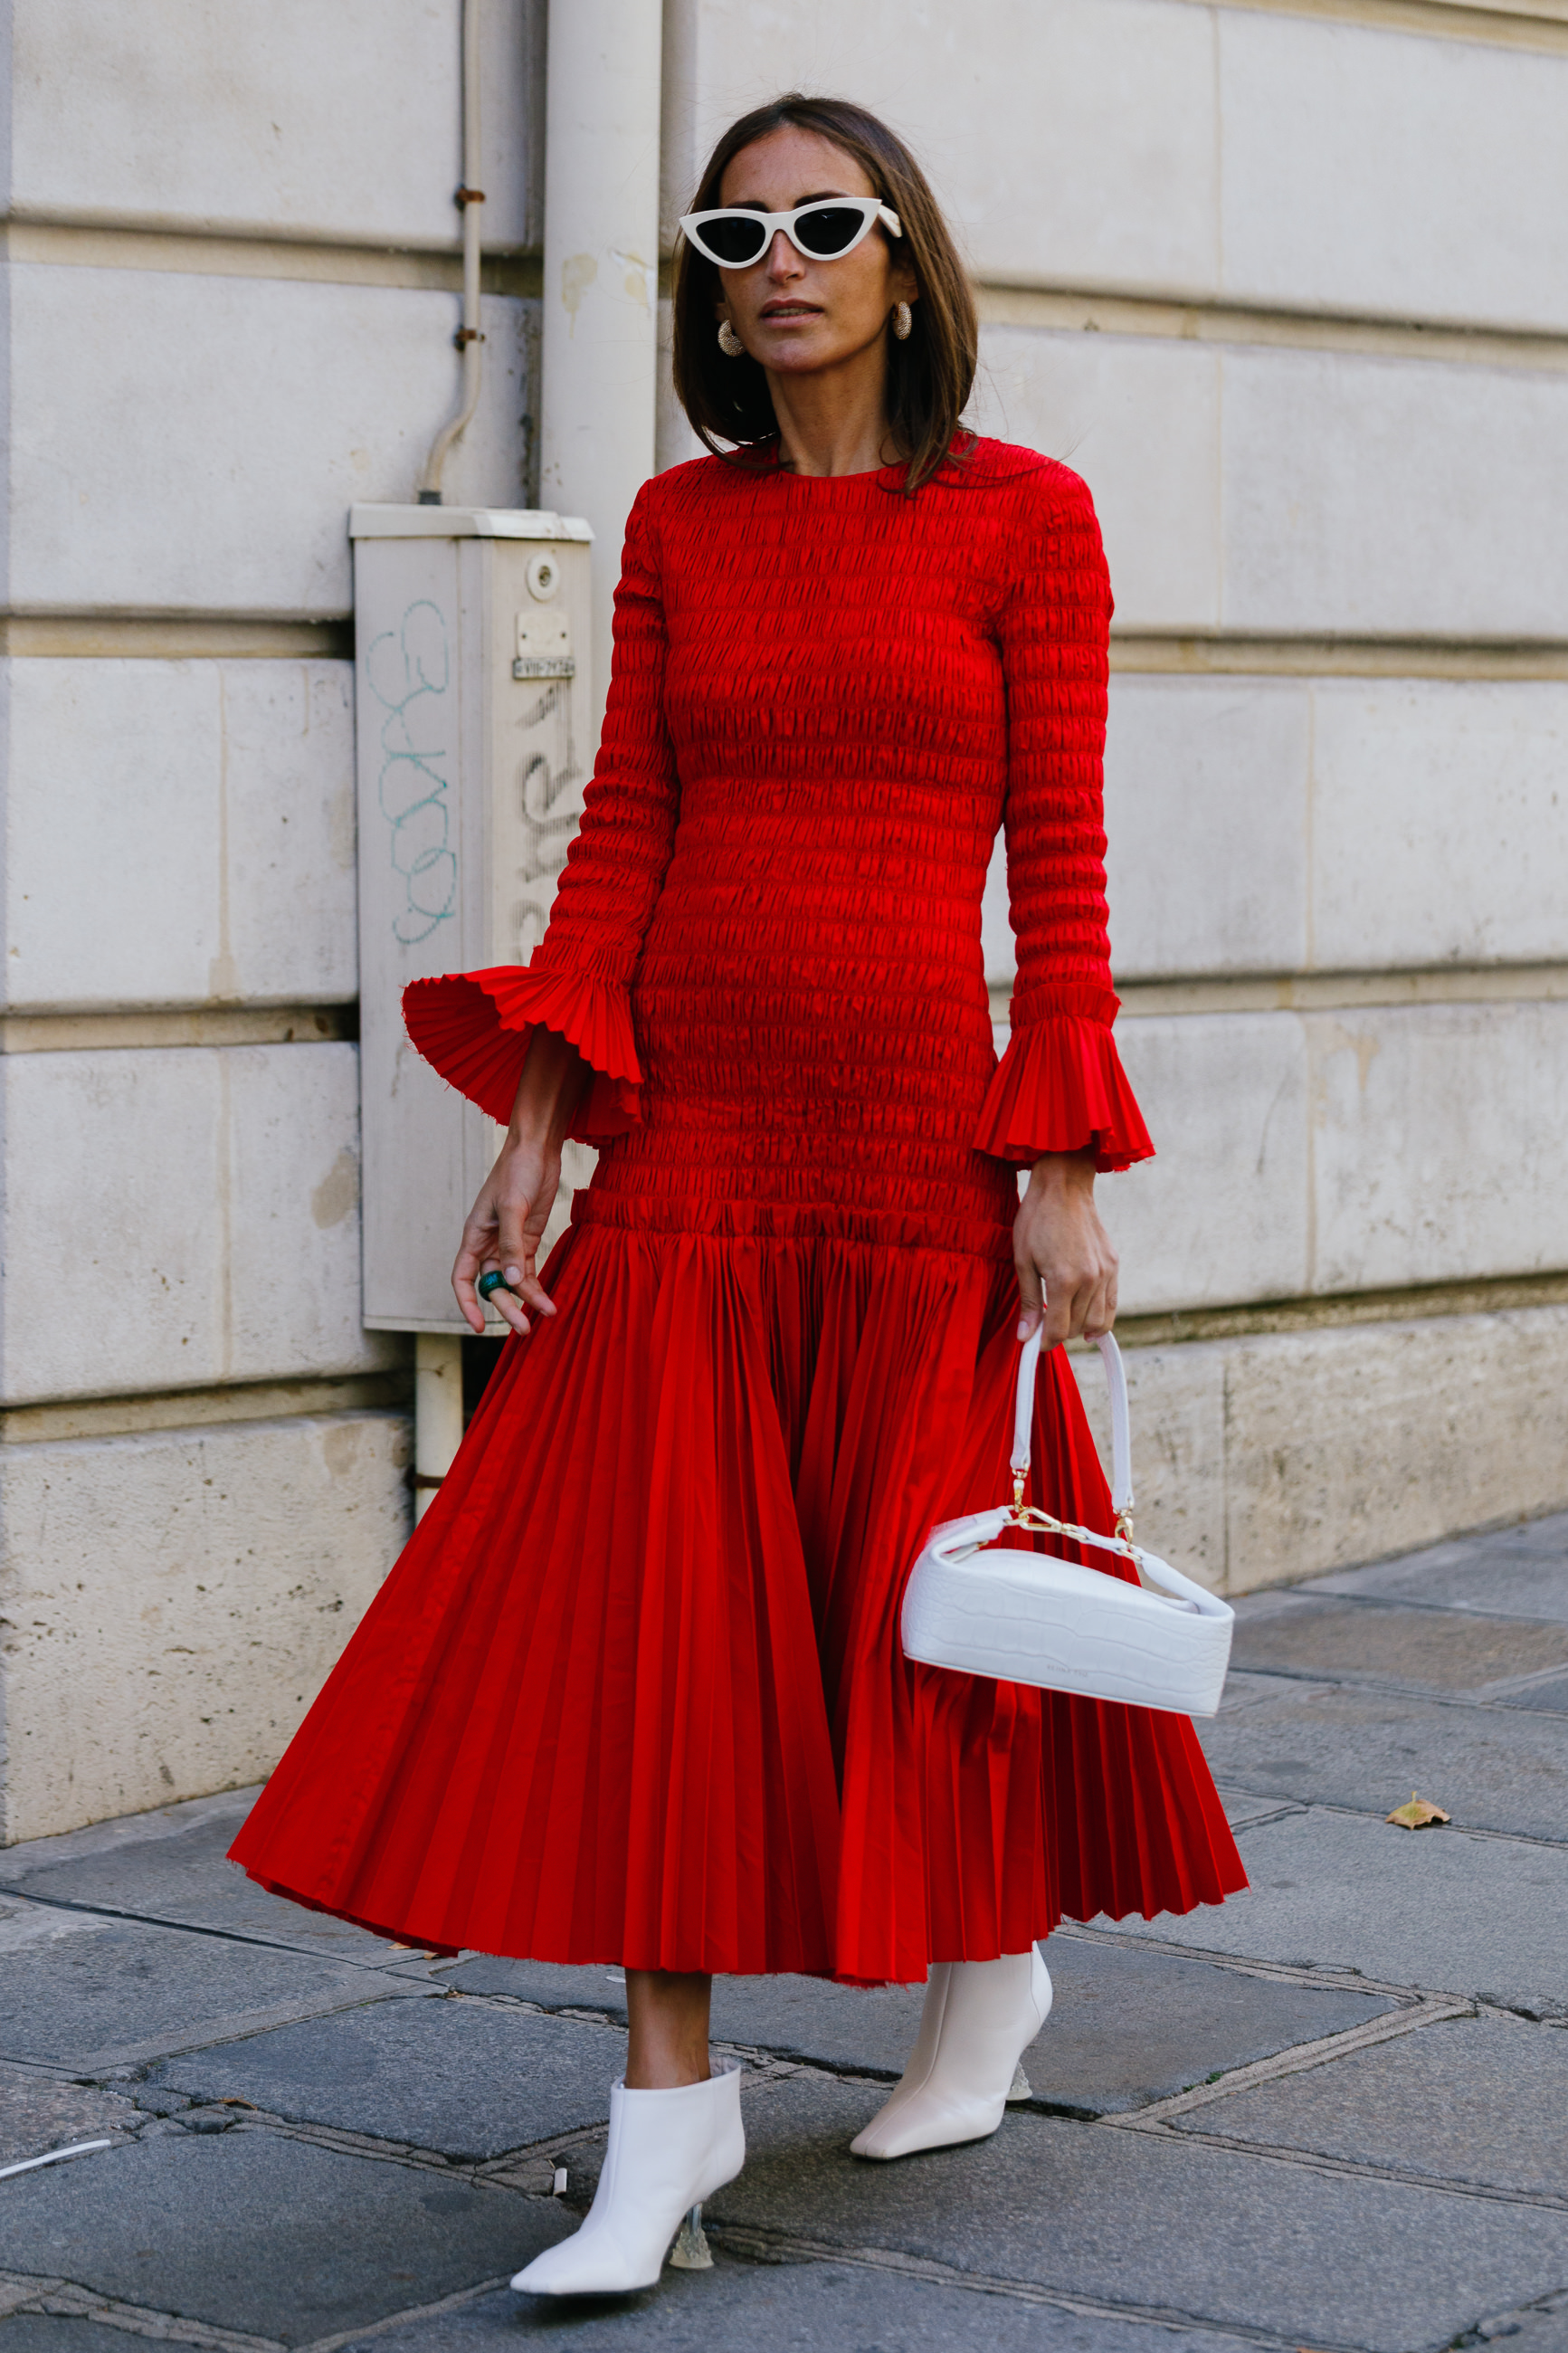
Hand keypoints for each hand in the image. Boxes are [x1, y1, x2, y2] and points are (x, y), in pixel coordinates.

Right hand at [452, 1135, 561, 1336]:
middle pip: (493, 1286)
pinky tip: (549, 1300)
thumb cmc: (517, 1171)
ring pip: (513, 1282)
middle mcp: (488, 1244)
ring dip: (527, 1300)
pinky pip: (529, 1271)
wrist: (537, 1149)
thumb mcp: (513, 1207)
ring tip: (547, 1315)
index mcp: (474, 1236)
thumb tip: (512, 1282)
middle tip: (525, 1329)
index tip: (479, 1326)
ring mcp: (509, 1243)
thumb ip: (512, 1245)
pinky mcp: (527, 1240)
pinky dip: (537, 1286)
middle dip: (507, 1308)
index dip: (467, 1304)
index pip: (462, 1279)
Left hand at [1014, 1151, 1117, 1348]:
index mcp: (1064, 1280)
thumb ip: (1028, 1302)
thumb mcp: (1023, 1261)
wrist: (1063, 1188)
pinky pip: (1111, 1304)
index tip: (1035, 1344)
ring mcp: (1106, 1273)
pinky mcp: (1113, 1265)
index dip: (1045, 1343)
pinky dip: (1100, 1317)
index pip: (1058, 1330)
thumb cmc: (1037, 1220)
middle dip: (1059, 1334)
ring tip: (1062, 1321)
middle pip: (1077, 1328)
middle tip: (1043, 1328)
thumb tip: (1025, 1336)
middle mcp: (1090, 1280)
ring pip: (1098, 1321)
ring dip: (1079, 1328)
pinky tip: (1086, 1319)